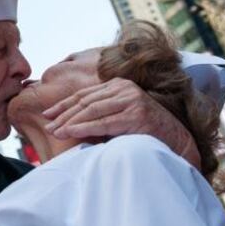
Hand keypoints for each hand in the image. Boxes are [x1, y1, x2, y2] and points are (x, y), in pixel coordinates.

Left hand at [42, 77, 200, 168]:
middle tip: (47, 124)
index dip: (65, 104)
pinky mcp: (135, 116)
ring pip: (92, 110)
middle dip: (63, 113)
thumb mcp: (120, 115)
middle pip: (86, 101)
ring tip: (55, 130)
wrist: (177, 140)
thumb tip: (69, 121)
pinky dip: (84, 128)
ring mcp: (131, 101)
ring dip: (70, 122)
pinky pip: (103, 123)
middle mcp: (124, 89)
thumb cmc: (145, 130)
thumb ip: (101, 113)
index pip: (85, 94)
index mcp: (119, 85)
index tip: (48, 114)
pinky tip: (70, 132)